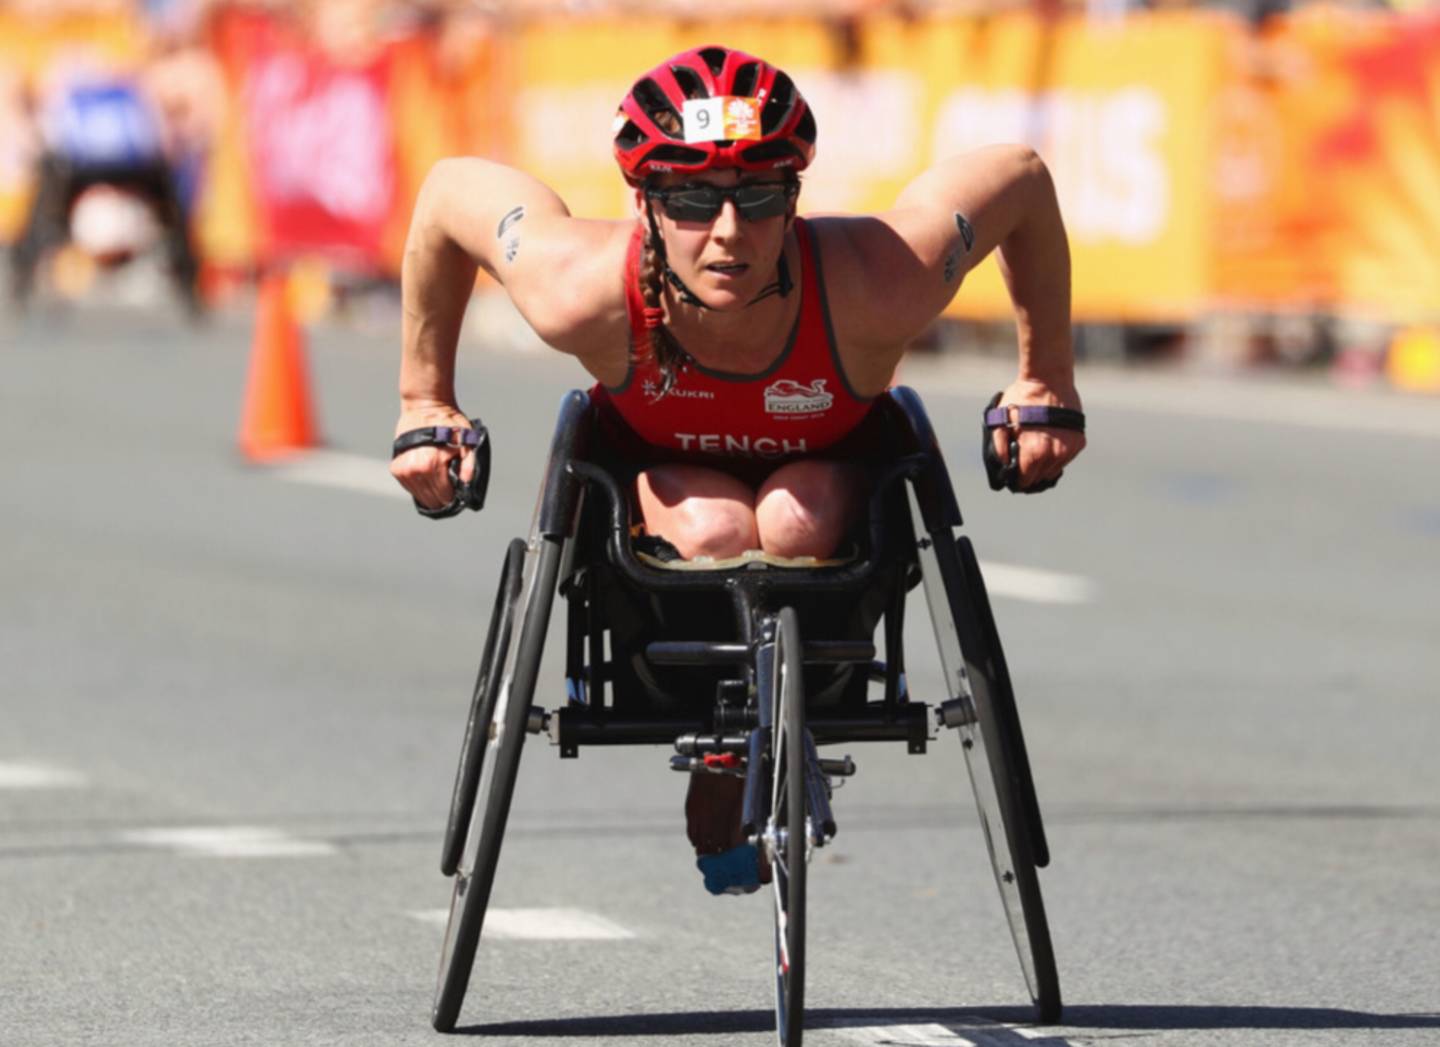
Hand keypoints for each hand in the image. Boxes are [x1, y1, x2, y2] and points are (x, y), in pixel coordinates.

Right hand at [390, 402, 475, 509]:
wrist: (425, 405)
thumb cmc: (448, 422)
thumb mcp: (467, 440)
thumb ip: (469, 465)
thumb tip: (466, 484)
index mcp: (432, 465)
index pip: (444, 496)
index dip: (454, 498)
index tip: (458, 494)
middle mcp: (415, 469)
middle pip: (431, 499)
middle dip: (442, 498)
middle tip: (450, 490)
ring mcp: (403, 469)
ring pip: (419, 495)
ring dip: (430, 493)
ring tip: (439, 485)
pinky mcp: (396, 466)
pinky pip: (409, 486)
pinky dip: (418, 486)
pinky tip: (427, 478)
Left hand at [989, 376, 1085, 490]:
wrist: (1048, 379)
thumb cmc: (1022, 400)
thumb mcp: (1001, 423)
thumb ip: (1000, 449)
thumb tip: (1004, 469)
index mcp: (1034, 453)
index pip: (1025, 482)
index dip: (1017, 480)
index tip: (1014, 475)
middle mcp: (1054, 455)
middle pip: (1040, 479)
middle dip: (1030, 474)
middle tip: (1023, 464)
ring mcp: (1069, 449)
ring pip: (1054, 470)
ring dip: (1044, 466)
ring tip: (1035, 451)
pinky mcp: (1079, 441)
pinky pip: (1066, 458)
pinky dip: (1057, 455)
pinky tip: (1048, 442)